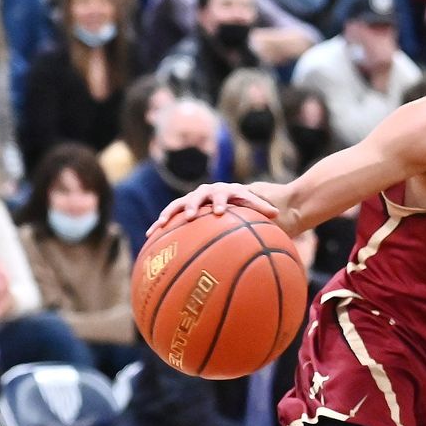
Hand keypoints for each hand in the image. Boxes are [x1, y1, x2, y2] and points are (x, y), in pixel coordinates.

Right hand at [147, 181, 286, 237]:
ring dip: (170, 213)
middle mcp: (207, 192)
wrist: (229, 196)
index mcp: (225, 190)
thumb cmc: (243, 203)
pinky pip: (169, 215)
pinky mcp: (182, 207)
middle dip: (194, 205)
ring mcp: (193, 199)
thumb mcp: (254, 204)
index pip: (224, 194)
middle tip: (192, 215)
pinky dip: (160, 223)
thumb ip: (262, 208)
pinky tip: (148, 235)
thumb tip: (277, 215)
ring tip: (160, 224)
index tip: (218, 212)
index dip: (220, 202)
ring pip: (179, 204)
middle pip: (198, 196)